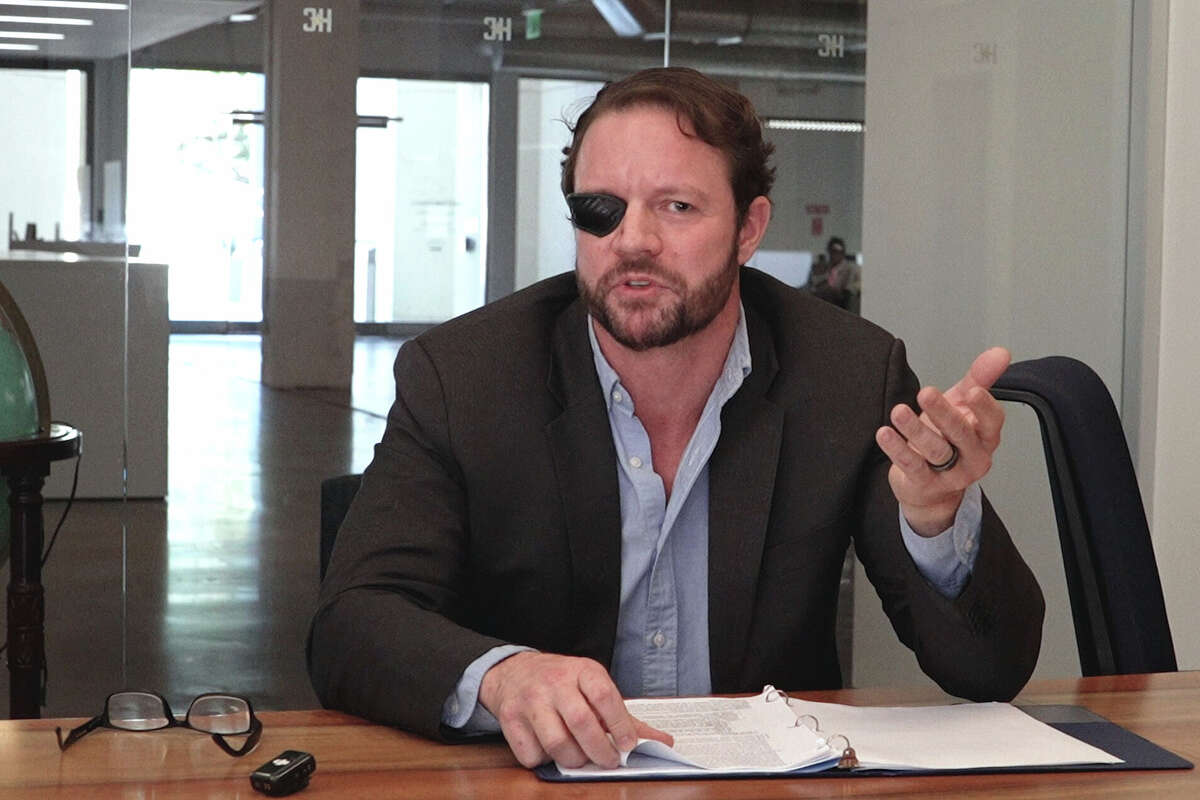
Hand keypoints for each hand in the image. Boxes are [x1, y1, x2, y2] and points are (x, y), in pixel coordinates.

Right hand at [479, 652, 673, 768]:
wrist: (514, 672)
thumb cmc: (561, 684)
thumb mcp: (593, 688)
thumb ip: (626, 718)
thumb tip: (663, 742)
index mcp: (581, 671)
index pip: (604, 695)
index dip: (620, 724)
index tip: (628, 745)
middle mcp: (555, 682)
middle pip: (581, 722)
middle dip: (599, 750)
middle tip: (608, 761)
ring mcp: (530, 700)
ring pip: (556, 743)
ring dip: (574, 759)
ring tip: (580, 757)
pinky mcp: (510, 719)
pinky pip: (531, 754)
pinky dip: (544, 761)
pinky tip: (551, 751)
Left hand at [875, 347, 1009, 535]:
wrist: (930, 485)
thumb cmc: (948, 439)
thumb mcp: (962, 405)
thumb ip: (979, 378)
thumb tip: (1001, 352)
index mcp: (985, 436)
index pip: (992, 421)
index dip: (984, 407)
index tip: (973, 390)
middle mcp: (973, 456)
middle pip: (961, 434)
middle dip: (943, 413)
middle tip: (926, 393)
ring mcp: (951, 474)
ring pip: (936, 450)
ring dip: (915, 430)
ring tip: (898, 412)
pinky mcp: (926, 484)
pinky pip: (912, 466)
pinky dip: (897, 449)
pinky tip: (885, 433)